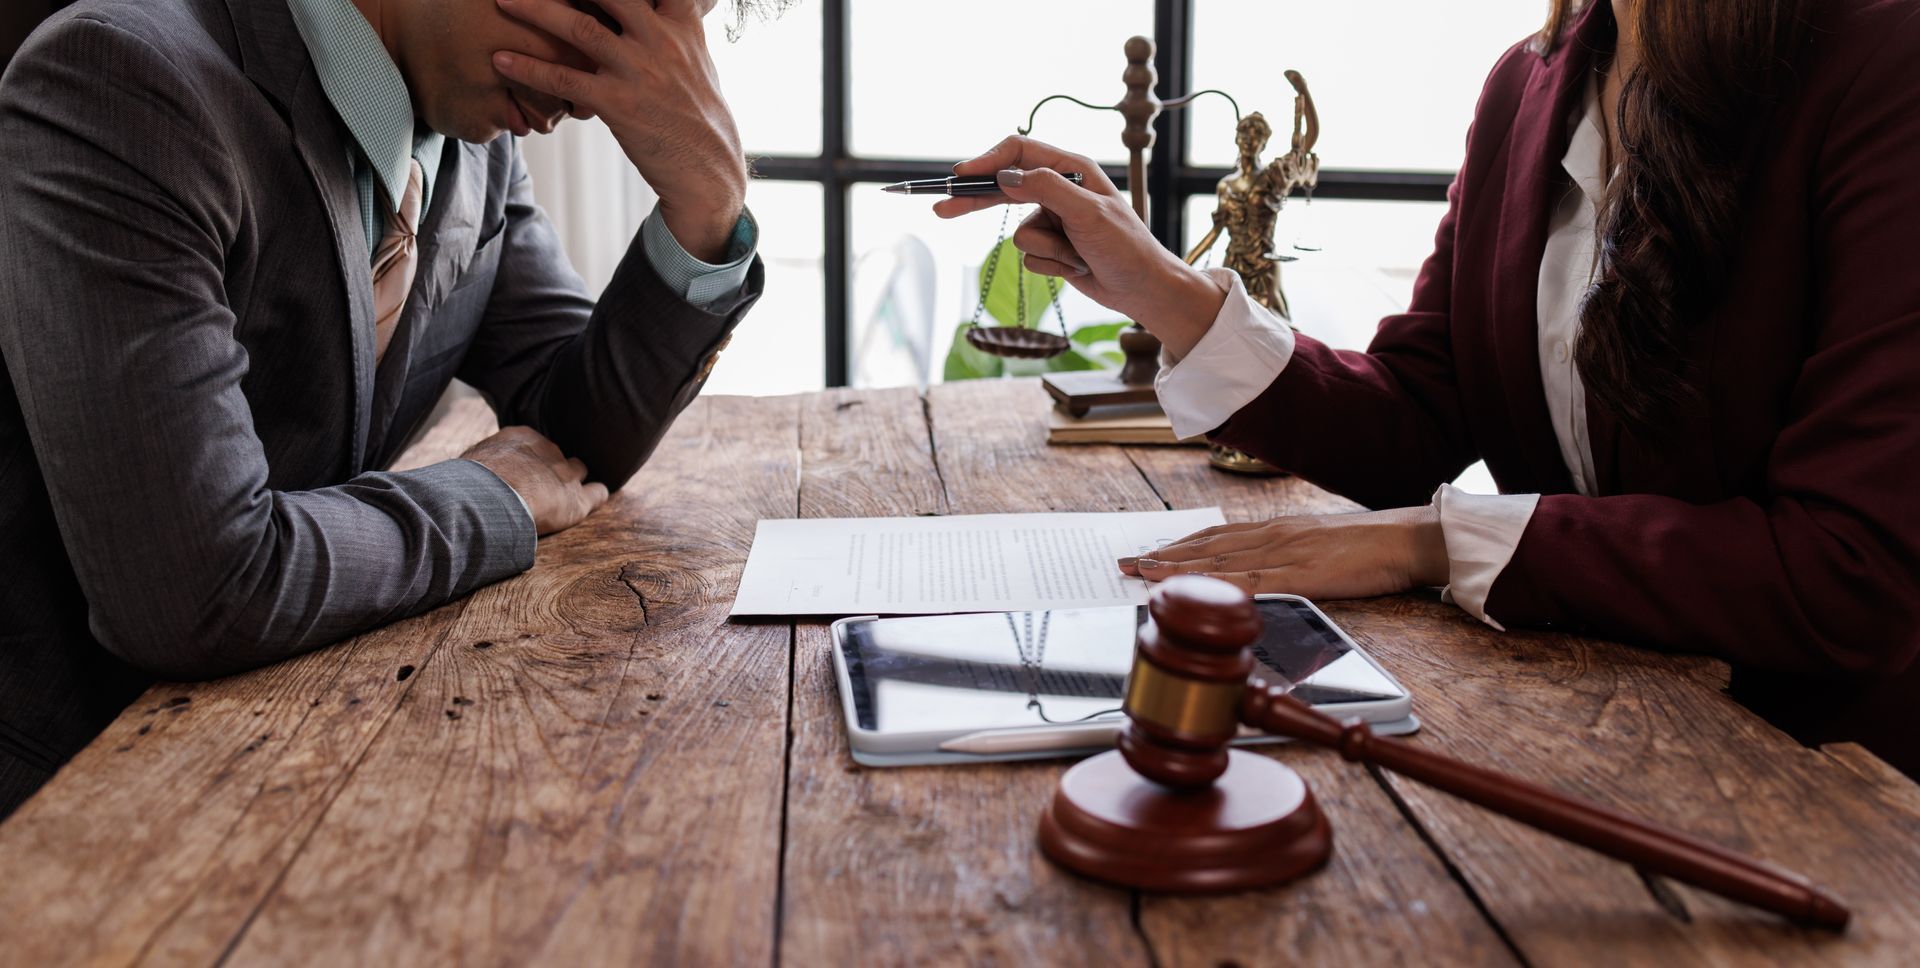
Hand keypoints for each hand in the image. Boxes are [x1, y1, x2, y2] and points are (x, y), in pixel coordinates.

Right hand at [461, 426, 609, 535]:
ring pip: (578, 471)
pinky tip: (592, 499)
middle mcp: (548, 450)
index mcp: (522, 438)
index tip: (521, 475)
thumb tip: (470, 477)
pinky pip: (598, 492)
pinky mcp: (577, 499)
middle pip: (556, 456)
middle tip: (539, 488)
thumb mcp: (473, 463)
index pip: (532, 446)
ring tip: (564, 495)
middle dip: (551, 470)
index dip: (529, 462)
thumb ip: (484, 465)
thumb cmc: (470, 483)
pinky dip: (595, 496)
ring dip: (572, 482)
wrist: (488, 497)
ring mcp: (566, 473)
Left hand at [492, 0, 746, 260]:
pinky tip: (501, 60)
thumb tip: (676, 6)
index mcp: (682, 26)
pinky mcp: (619, 105)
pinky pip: (565, 80)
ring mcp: (639, 72)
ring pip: (580, 27)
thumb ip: (678, 28)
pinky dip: (528, 68)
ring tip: (502, 2)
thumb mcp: (699, 62)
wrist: (709, 171)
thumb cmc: (701, 118)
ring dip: (534, 10)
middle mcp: (661, 41)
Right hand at [935, 136, 1226, 357]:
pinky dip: (1051, 266)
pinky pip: (1030, 256)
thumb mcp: (1088, 214)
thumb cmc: (1126, 248)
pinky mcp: (1053, 246)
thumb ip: (1046, 188)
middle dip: (977, 201)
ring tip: (1078, 256)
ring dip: (1047, 251)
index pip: (1019, 152)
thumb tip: (1006, 175)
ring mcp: (1055, 219)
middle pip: (1005, 188)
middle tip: (942, 208)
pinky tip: (1077, 268)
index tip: (961, 176)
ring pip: (1020, 233)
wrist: (1142, 290)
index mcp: (1073, 169)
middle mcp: (1061, 189)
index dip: (988, 162)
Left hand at [1118, 507, 1449, 599]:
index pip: (1216, 536)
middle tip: (1122, 564)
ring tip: (1141, 574)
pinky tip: (1198, 592)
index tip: (1145, 553)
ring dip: (1178, 568)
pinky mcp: (1306, 574)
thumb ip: (1287, 555)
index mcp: (1279, 530)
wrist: (1411, 538)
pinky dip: (1220, 586)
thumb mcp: (1320, 544)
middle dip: (1162, 556)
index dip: (1177, 545)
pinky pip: (1255, 582)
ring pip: (1221, 561)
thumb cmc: (1372, 546)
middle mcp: (1275, 536)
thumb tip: (1258, 571)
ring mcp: (1288, 553)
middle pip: (1207, 547)